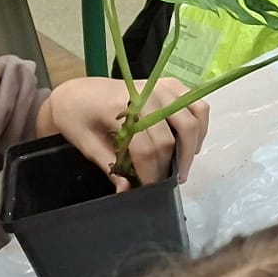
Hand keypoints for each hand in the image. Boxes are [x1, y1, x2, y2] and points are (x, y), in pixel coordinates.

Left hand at [36, 78, 207, 188]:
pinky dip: (200, 128)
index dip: (151, 172)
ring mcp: (164, 87)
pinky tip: (191, 144)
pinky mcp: (173, 85)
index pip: (146, 147)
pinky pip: (198, 108)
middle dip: (171, 165)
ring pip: (191, 122)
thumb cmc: (77, 117)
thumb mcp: (85, 144)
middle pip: (171, 137)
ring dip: (191, 148)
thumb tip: (127, 191)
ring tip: (182, 167)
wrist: (78, 92)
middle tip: (167, 182)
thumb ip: (109, 166)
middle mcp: (148, 94)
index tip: (149, 189)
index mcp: (120, 107)